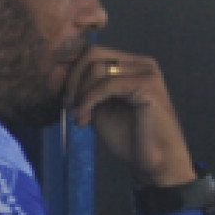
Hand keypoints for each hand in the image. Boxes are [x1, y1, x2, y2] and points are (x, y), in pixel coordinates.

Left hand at [64, 46, 193, 184]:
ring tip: (80, 118)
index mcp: (133, 66)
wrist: (154, 161)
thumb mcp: (99, 106)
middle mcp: (143, 64)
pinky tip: (85, 119)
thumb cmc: (129, 137)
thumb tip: (60, 69)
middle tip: (69, 106)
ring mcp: (147, 73)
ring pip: (96, 69)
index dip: (72, 73)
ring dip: (81, 94)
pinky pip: (106, 85)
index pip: (93, 53)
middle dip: (74, 80)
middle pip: (92, 54)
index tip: (67, 100)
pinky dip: (89, 101)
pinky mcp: (148, 86)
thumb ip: (86, 87)